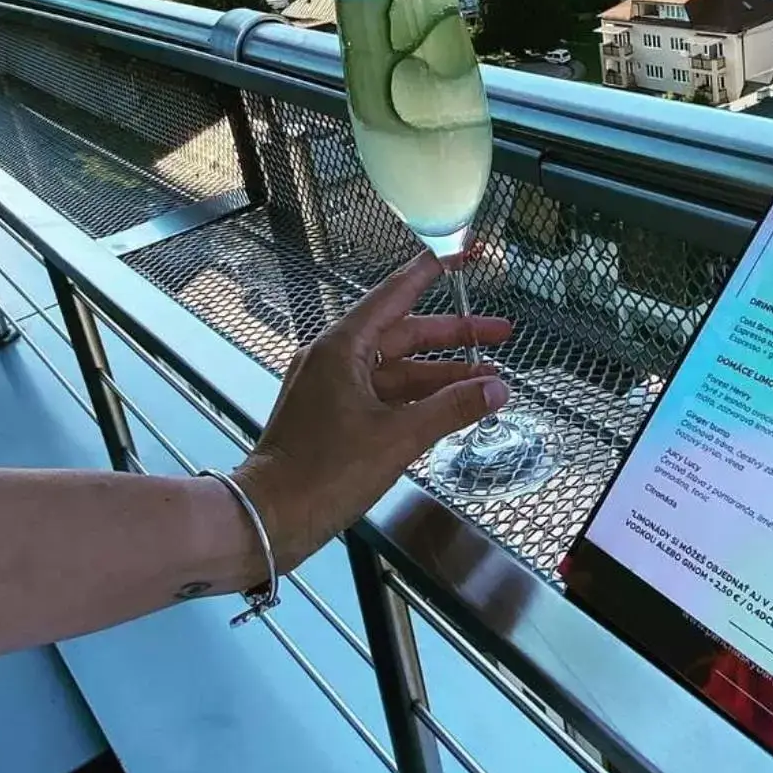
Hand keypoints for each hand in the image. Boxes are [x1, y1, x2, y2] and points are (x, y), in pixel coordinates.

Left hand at [236, 251, 511, 570]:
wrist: (270, 518)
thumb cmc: (325, 473)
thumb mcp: (398, 438)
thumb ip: (452, 409)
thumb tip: (497, 387)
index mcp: (343, 348)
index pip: (395, 295)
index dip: (430, 273)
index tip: (460, 255)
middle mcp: (334, 360)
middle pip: (404, 335)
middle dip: (454, 337)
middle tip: (502, 334)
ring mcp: (331, 389)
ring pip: (397, 371)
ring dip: (441, 376)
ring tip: (489, 382)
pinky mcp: (332, 417)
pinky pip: (384, 396)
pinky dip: (418, 400)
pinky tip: (451, 409)